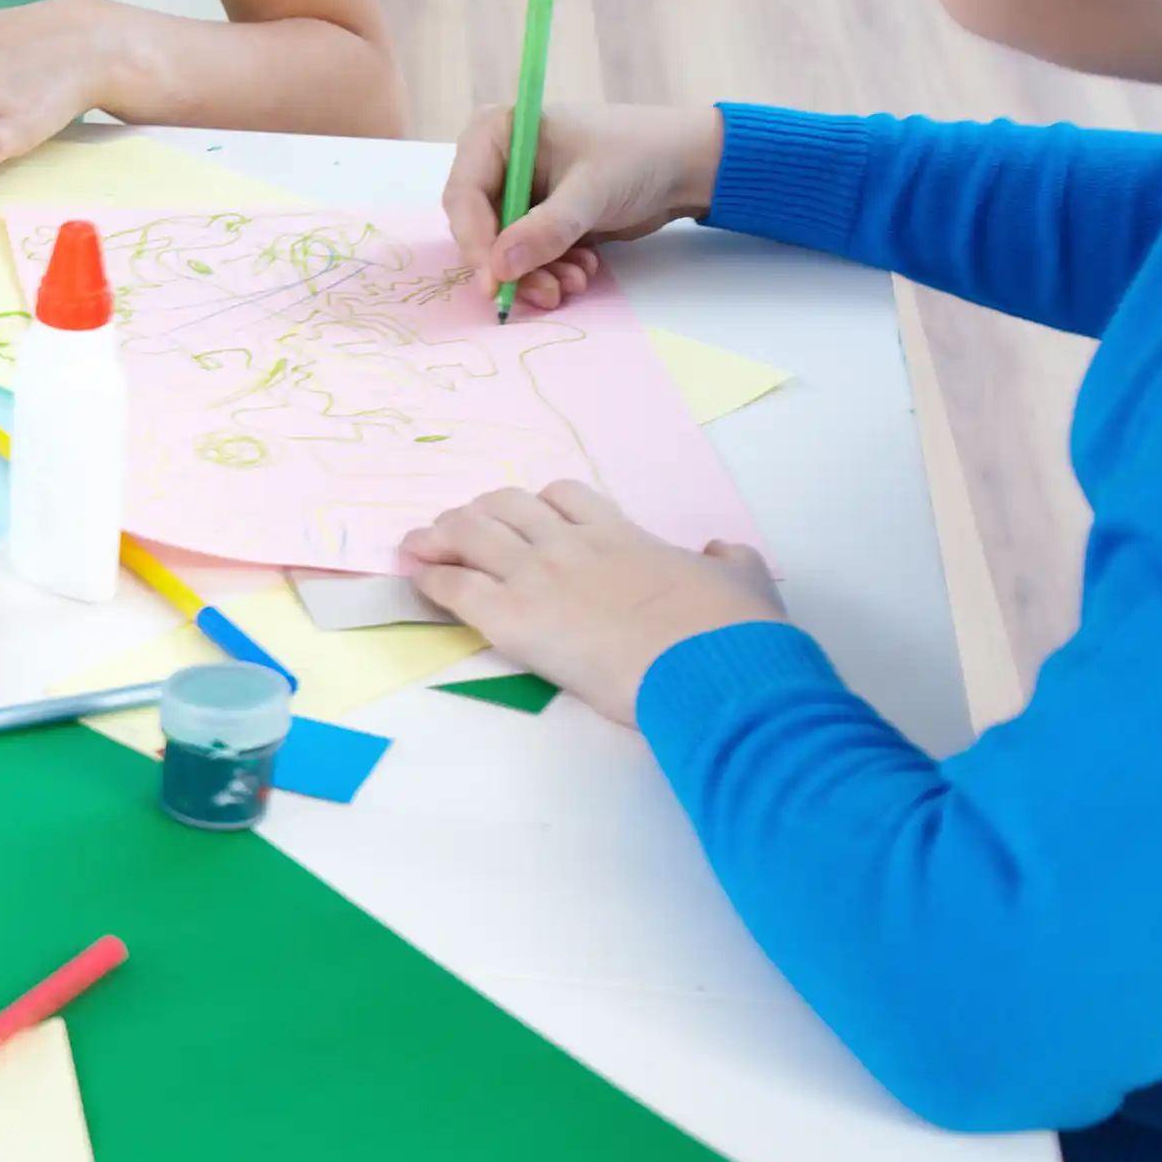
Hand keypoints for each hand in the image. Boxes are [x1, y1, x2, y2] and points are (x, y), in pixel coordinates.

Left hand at [402, 484, 784, 718]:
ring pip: (469, 533)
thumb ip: (727, 560)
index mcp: (622, 534)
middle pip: (504, 506)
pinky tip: (418, 580)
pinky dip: (430, 579)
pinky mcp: (515, 618)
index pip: (564, 496)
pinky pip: (455, 586)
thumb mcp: (743, 579)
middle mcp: (572, 545)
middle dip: (476, 513)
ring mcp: (539, 576)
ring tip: (421, 547)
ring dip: (440, 536)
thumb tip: (721, 552)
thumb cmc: (730, 629)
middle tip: (458, 530)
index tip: (527, 519)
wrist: (710, 665)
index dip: (538, 504)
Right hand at [446, 102, 722, 314]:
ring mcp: (518, 191)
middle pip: (479, 226)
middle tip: (543, 293)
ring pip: (504, 247)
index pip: (463, 194)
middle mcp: (498, 162)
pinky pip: (528, 254)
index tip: (493, 281)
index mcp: (497, 134)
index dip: (474, 241)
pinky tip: (584, 269)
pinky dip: (552, 269)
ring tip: (574, 283)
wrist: (688, 164)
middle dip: (511, 265)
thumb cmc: (639, 155)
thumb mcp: (591, 191)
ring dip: (536, 273)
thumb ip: (545, 230)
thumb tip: (500, 268)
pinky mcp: (538, 216)